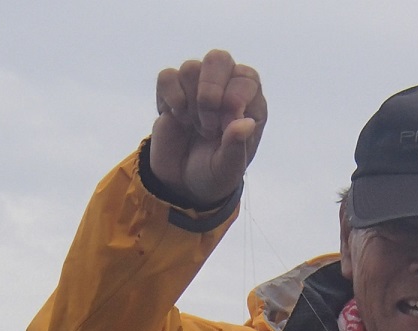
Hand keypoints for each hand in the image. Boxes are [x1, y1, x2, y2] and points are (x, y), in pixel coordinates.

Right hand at [150, 51, 265, 207]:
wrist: (182, 184)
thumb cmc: (214, 175)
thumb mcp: (228, 170)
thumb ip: (236, 147)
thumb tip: (245, 123)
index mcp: (249, 103)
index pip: (247, 77)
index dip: (234, 97)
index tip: (225, 125)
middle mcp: (225, 87)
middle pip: (218, 59)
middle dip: (210, 91)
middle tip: (208, 125)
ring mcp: (197, 86)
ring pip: (191, 67)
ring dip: (191, 102)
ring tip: (195, 127)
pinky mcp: (172, 91)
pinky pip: (167, 76)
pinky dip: (171, 98)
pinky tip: (177, 118)